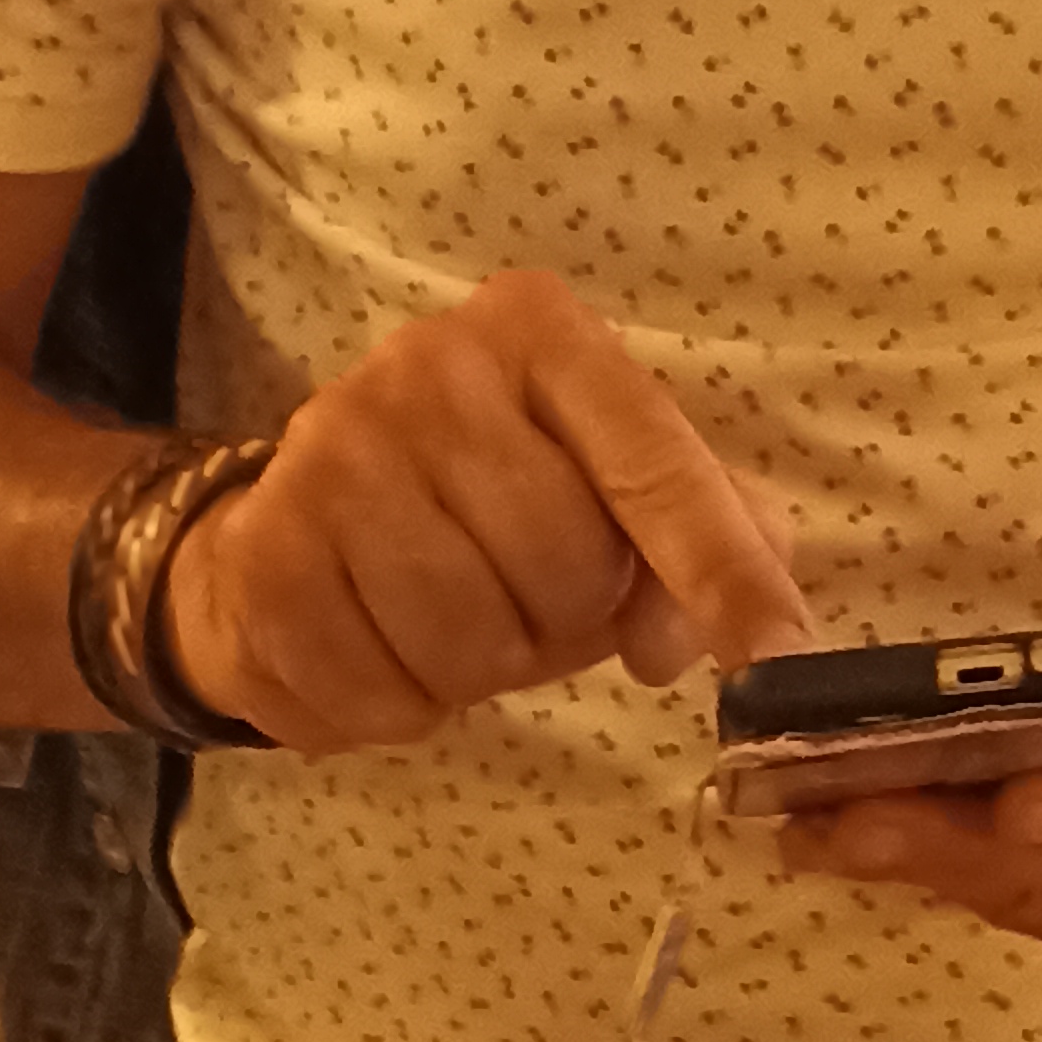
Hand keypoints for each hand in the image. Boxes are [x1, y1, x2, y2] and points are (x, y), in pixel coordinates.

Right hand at [159, 270, 810, 754]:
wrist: (291, 526)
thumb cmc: (484, 513)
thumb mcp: (608, 493)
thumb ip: (703, 535)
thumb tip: (689, 641)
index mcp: (538, 332)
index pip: (654, 465)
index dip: (721, 572)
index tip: (776, 657)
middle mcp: (429, 364)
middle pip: (562, 568)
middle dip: (558, 623)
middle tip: (517, 602)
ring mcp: (332, 450)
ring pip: (466, 641)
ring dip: (475, 675)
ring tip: (448, 628)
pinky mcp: (266, 549)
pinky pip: (379, 692)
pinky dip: (395, 709)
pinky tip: (379, 655)